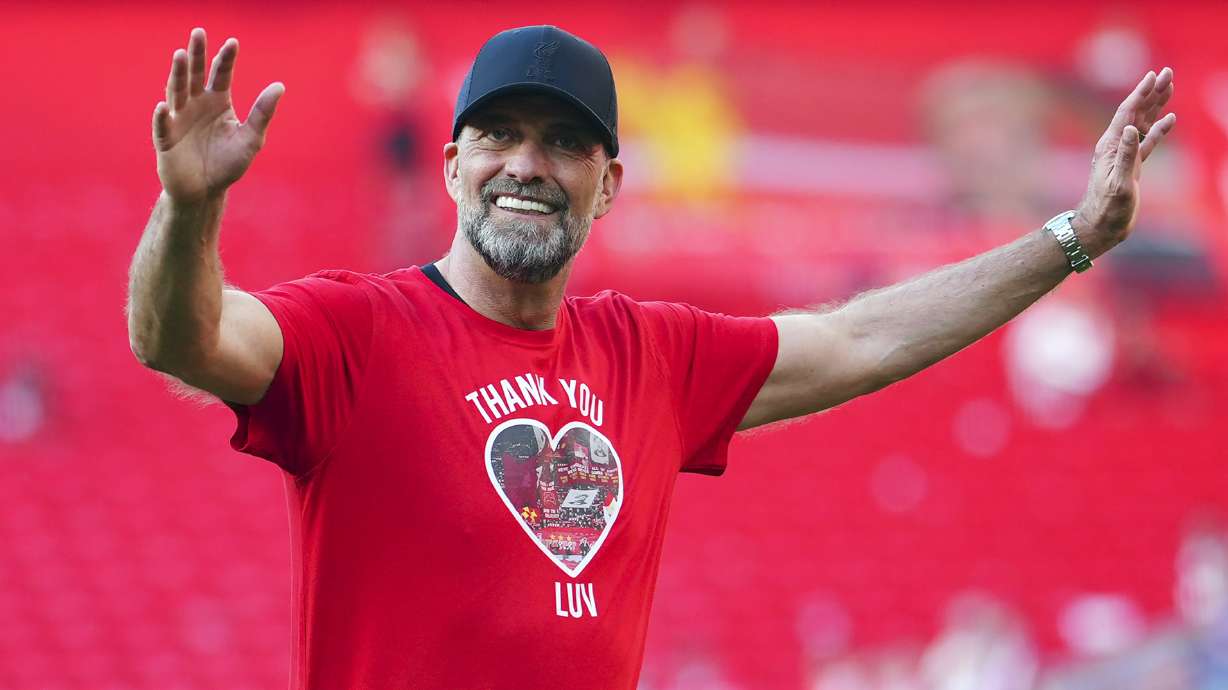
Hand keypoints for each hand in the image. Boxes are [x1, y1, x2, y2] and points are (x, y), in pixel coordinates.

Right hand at [152, 28, 284, 203]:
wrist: (206, 191)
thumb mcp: (250, 139)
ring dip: (178, 74)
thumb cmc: (228, 164)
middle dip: (197, 54)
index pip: (221, 75)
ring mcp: (178, 119)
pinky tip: (164, 107)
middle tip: (199, 32)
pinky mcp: (165, 139)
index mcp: (218, 102)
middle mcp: (196, 105)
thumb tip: (279, 86)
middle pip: (196, 75)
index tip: (233, 42)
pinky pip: (162, 126)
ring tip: (181, 55)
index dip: (226, 59)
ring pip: (177, 92)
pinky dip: (162, 117)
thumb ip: (262, 113)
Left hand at [1075, 68, 1175, 257]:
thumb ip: (1126, 156)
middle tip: (1168, 72)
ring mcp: (1124, 155)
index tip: (1153, 75)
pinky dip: (1159, 129)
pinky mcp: (1133, 166)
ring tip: (1170, 87)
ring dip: (1156, 105)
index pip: (1127, 113)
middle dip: (1152, 92)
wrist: (1100, 227)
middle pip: (1136, 112)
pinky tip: (1170, 119)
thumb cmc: (1107, 209)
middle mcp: (1116, 146)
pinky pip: (1148, 141)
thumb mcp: (1119, 183)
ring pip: (1143, 123)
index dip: (1141, 93)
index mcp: (1110, 146)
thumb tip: (1130, 129)